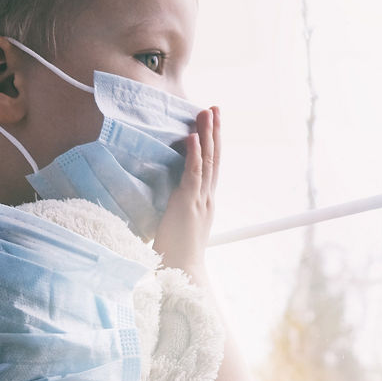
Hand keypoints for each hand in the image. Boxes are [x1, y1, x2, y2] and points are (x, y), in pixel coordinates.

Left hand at [153, 106, 219, 271]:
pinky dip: (194, 154)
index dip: (212, 144)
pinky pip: (193, 174)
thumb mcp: (178, 226)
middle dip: (215, 132)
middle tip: (215, 108)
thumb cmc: (176, 254)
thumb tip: (166, 201)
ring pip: (208, 161)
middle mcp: (207, 198)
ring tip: (207, 112)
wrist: (183, 272)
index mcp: (205, 202)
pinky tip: (193, 137)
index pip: (211, 167)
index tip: (212, 124)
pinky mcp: (188, 204)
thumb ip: (176, 210)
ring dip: (207, 135)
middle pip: (214, 158)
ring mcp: (199, 200)